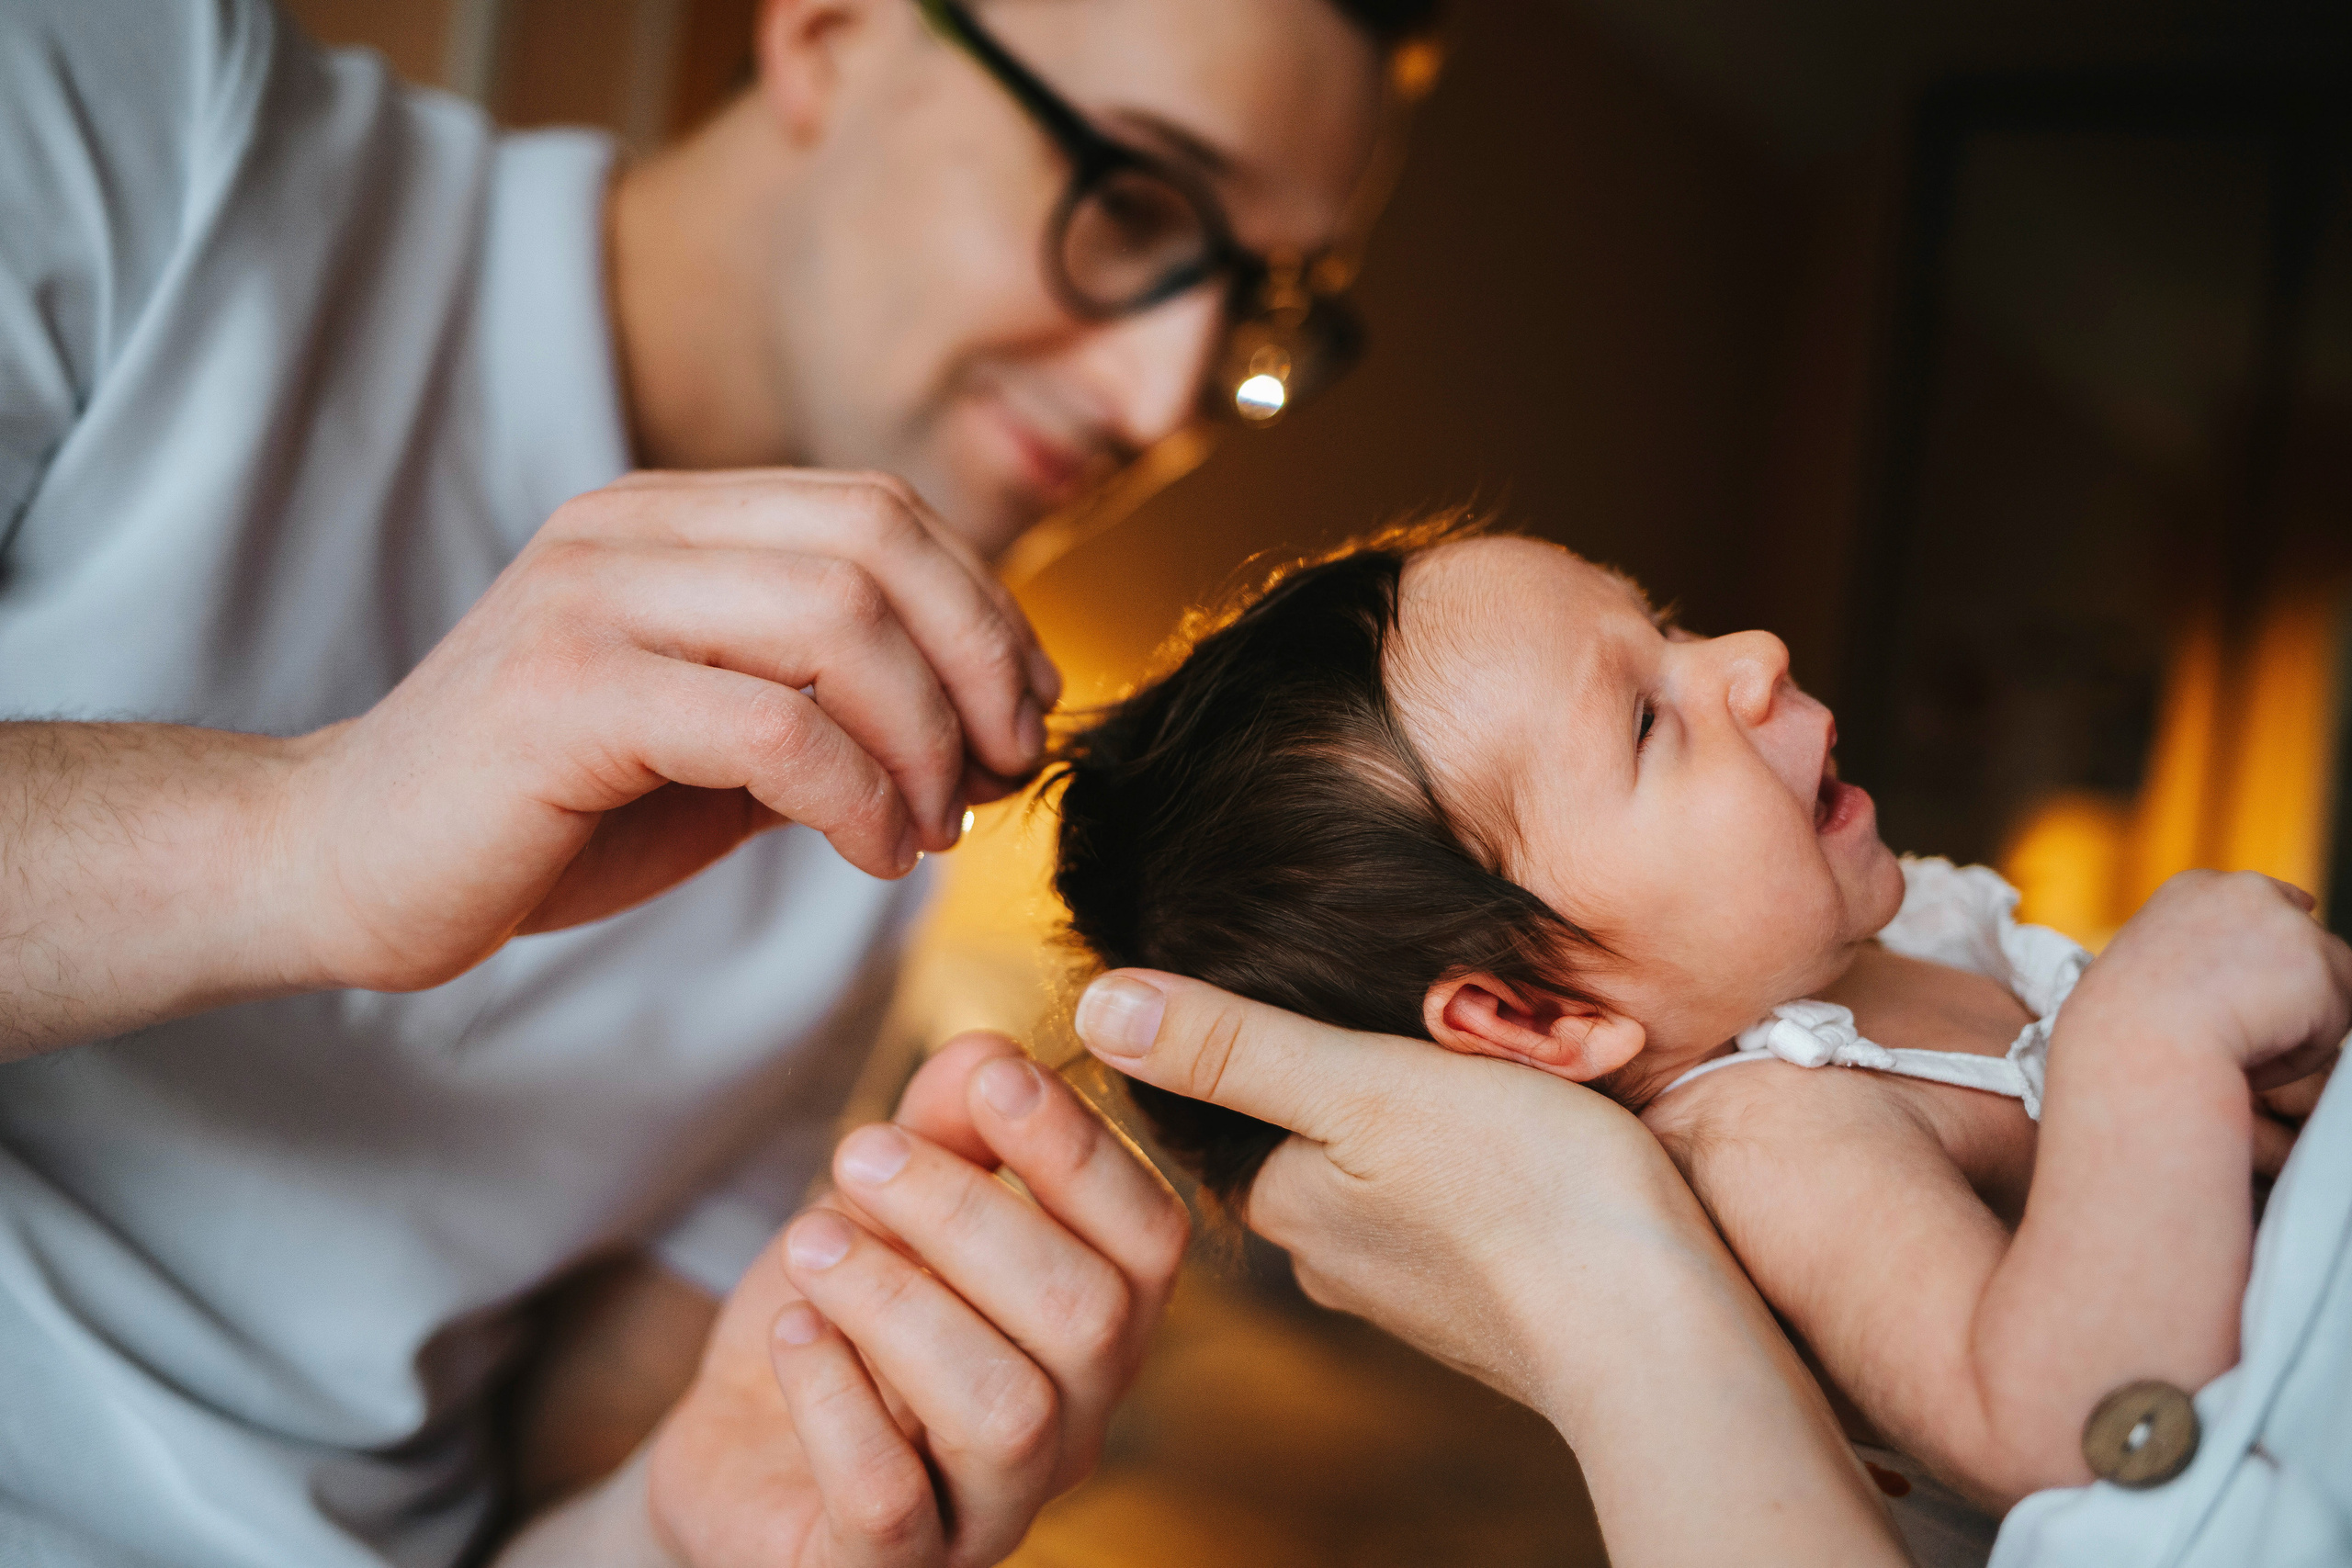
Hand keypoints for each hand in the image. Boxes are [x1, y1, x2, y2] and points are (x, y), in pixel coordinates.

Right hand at [283, 469, 1058, 991]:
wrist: (342, 863)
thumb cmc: (544, 813)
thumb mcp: (719, 747)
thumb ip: (833, 712)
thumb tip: (985, 733)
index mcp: (670, 518)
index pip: (878, 511)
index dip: (982, 608)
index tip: (1023, 714)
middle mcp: (631, 530)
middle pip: (877, 544)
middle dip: (977, 661)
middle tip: (1000, 769)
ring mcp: (591, 599)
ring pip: (837, 619)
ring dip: (923, 739)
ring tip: (930, 828)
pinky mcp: (564, 693)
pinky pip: (773, 725)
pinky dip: (857, 795)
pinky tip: (873, 853)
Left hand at [644, 1032, 1187, 1567]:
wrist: (738, 1453)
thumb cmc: (842, 1322)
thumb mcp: (885, 1204)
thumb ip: (946, 1127)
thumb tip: (989, 1050)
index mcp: (1096, 1325)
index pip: (1150, 1240)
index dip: (1081, 1152)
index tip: (992, 1079)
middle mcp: (1074, 1425)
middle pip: (1086, 1318)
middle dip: (968, 1213)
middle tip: (861, 1156)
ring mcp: (990, 1509)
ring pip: (1005, 1410)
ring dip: (896, 1299)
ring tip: (811, 1243)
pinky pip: (892, 1501)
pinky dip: (833, 1398)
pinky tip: (794, 1334)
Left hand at [1070, 969, 1701, 1410]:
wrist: (1661, 1333)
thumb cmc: (1523, 1193)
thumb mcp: (1364, 1085)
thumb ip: (1234, 1045)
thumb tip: (1097, 1000)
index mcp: (1282, 1202)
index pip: (1238, 1095)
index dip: (1287, 1023)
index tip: (1357, 985)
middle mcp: (1330, 1258)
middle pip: (1320, 1126)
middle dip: (1373, 1066)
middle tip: (1456, 1016)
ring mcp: (1412, 1286)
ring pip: (1395, 1162)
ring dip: (1436, 1109)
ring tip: (1508, 1069)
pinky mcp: (1488, 1298)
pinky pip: (1460, 1202)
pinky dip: (1486, 1158)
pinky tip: (1538, 1135)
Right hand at [2070, 871, 2351, 1089]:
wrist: (2139, 1046)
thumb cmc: (2125, 1025)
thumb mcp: (2146, 970)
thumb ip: (2199, 957)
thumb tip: (2241, 975)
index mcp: (2193, 889)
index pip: (2261, 900)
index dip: (2267, 944)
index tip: (2252, 980)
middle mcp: (2244, 890)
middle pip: (2301, 941)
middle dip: (2287, 986)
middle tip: (2243, 1028)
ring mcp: (2287, 924)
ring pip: (2323, 984)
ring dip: (2293, 1022)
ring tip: (2237, 1047)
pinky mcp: (2320, 967)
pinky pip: (2335, 1022)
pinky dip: (2304, 1051)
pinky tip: (2256, 1056)